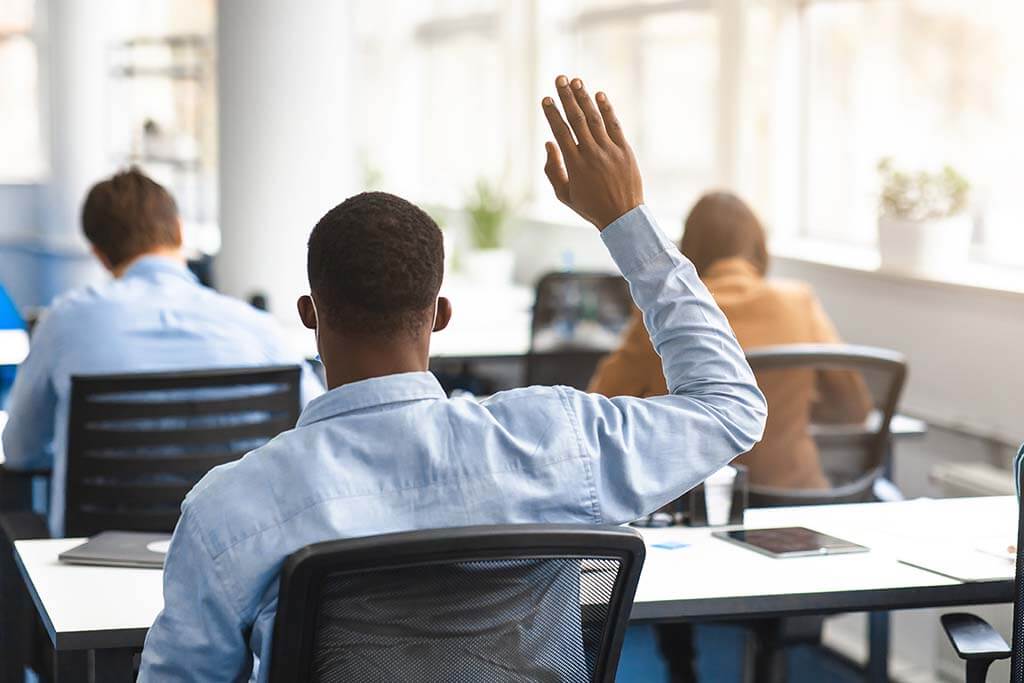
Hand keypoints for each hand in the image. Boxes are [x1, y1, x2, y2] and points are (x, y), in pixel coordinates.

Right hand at [542, 75, 643, 230]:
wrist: (623, 216)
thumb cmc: (590, 207)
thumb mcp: (564, 195)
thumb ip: (553, 169)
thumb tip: (548, 143)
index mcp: (575, 165)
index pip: (561, 132)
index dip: (552, 113)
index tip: (546, 98)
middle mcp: (592, 154)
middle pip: (576, 119)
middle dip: (567, 97)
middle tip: (560, 78)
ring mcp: (610, 151)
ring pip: (595, 119)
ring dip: (585, 98)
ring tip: (576, 81)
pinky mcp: (624, 150)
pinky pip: (614, 125)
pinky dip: (607, 109)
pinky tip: (599, 95)